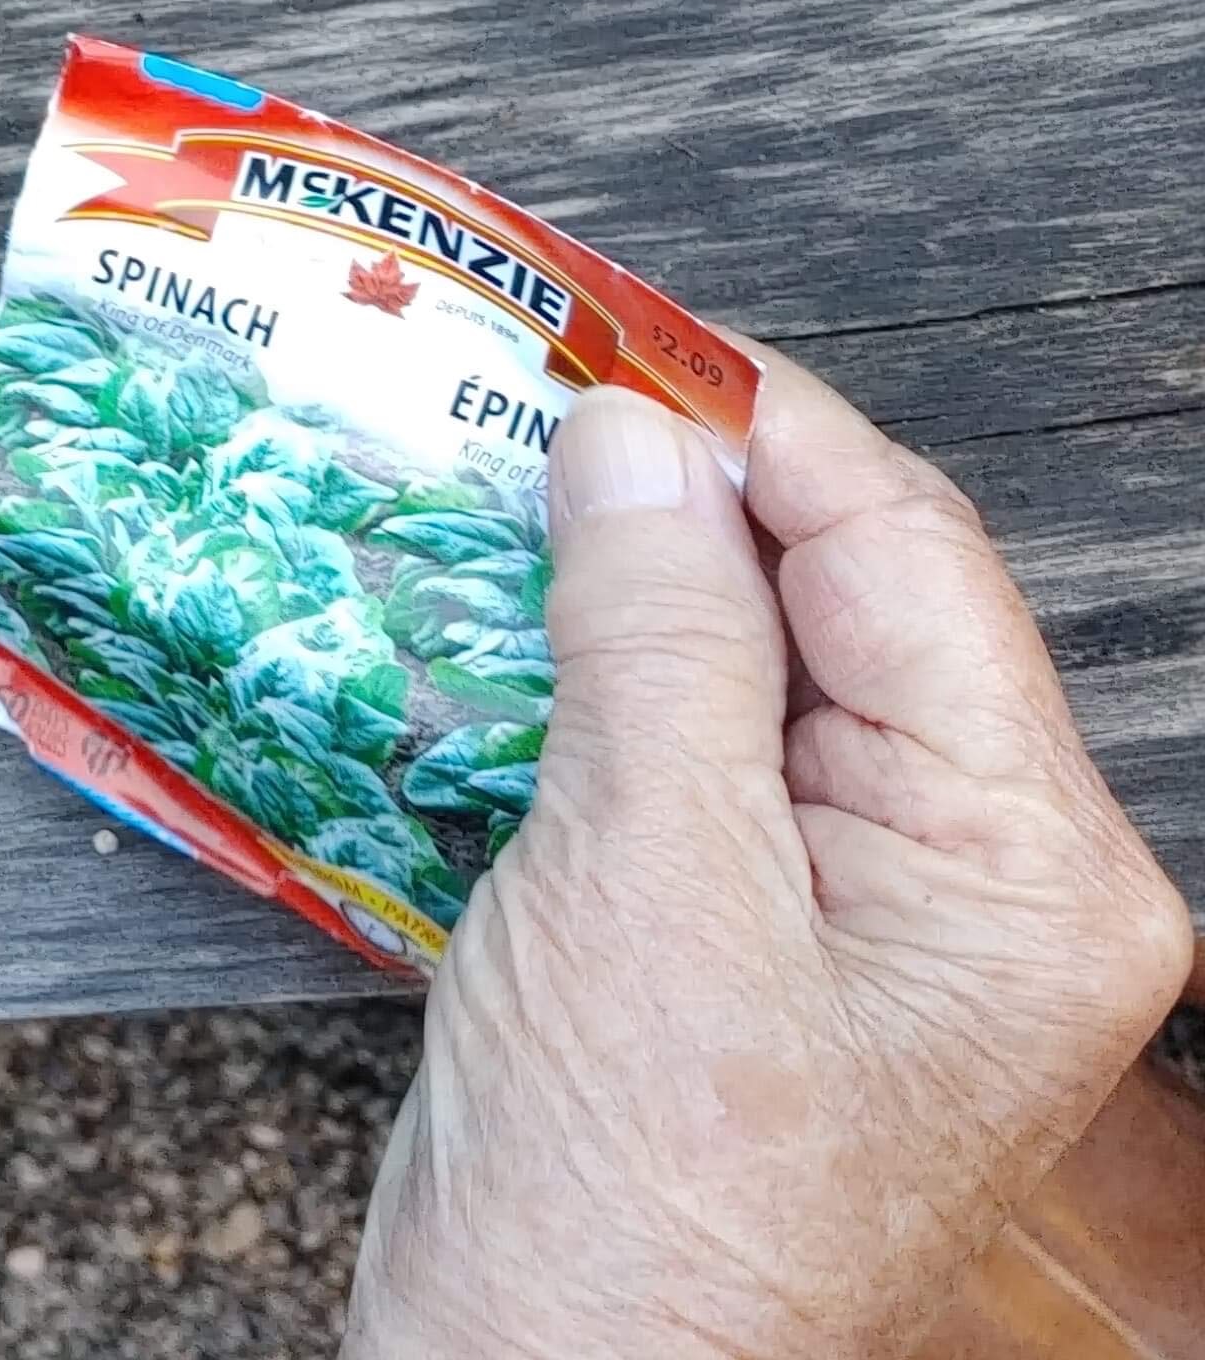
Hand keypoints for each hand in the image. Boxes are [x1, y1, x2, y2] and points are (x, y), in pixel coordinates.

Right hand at [345, 351, 1191, 1359]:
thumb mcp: (650, 880)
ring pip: (753, 657)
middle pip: (841, 595)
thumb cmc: (636, 1198)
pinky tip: (496, 608)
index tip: (605, 325)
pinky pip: (691, 742)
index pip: (905, 556)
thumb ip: (661, 636)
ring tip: (491, 471)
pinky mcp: (750, 931)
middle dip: (683, 486)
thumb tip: (637, 437)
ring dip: (622, 568)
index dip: (754, 423)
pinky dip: (593, 663)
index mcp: (1031, 871)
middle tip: (525, 380)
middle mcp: (981, 877)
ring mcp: (864, 908)